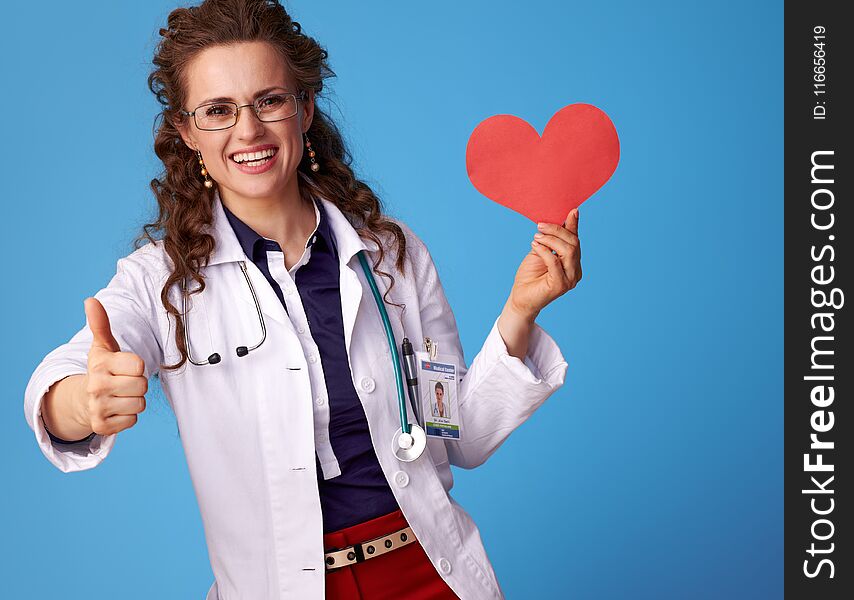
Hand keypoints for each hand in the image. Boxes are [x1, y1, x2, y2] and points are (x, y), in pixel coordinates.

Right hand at [80, 297, 147, 435]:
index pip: (140, 366)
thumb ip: (100, 324)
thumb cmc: (102, 369)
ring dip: (135, 401)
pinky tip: (116, 410)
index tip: (125, 367)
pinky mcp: (102, 428)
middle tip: (123, 383)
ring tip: (120, 395)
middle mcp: (96, 387)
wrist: (83, 400)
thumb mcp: (103, 346)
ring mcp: (97, 409)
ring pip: (140, 405)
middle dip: (138, 384)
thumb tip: (90, 300)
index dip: (137, 367)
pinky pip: (132, 421)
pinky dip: (128, 417)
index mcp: (99, 365)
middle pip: (142, 386)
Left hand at [506, 207, 581, 319]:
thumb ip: (552, 239)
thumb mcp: (541, 251)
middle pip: (574, 244)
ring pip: (568, 251)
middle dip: (557, 231)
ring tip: (536, 237)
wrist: (520, 298)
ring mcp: (570, 280)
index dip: (574, 225)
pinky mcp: (560, 285)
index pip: (576, 241)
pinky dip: (545, 251)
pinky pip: (555, 262)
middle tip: (540, 226)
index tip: (572, 210)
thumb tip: (560, 219)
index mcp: (573, 263)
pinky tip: (535, 246)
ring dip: (551, 240)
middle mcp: (575, 272)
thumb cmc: (530, 275)